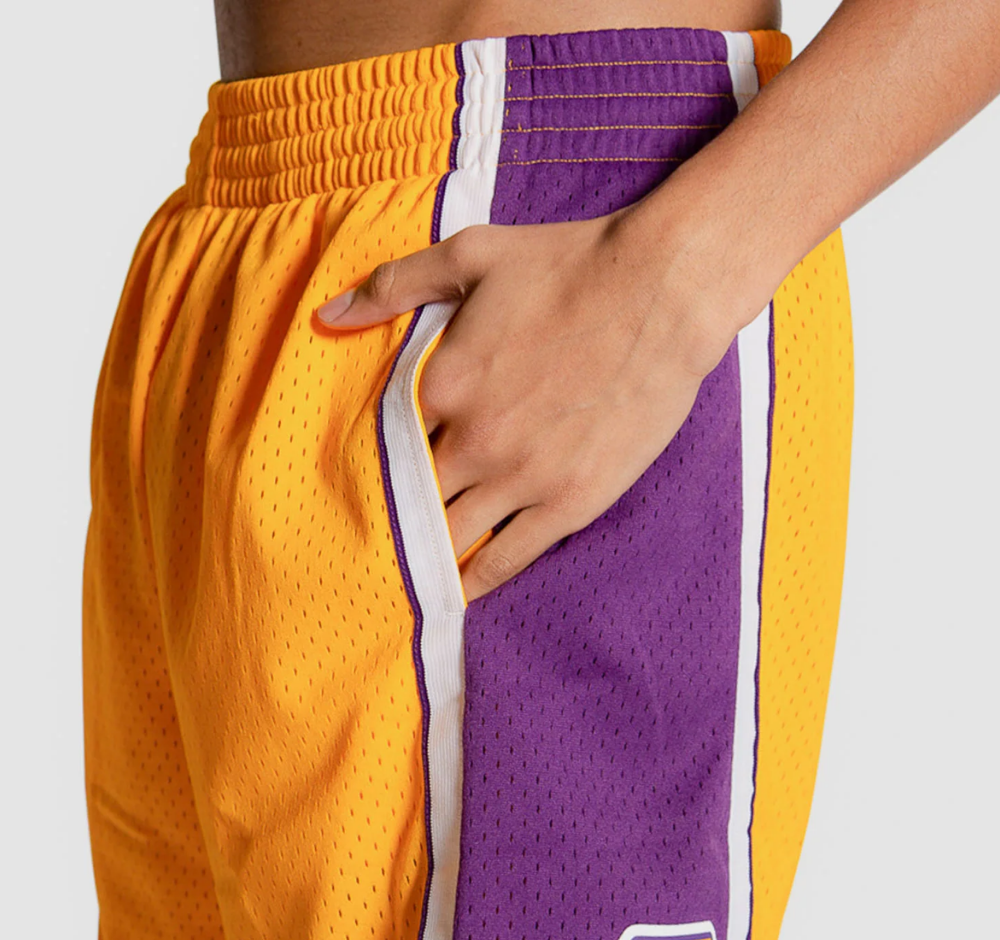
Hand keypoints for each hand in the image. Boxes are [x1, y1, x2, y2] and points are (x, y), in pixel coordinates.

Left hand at [316, 212, 727, 601]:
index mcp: (442, 384)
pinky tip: (455, 594)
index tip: (362, 474)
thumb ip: (395, 284)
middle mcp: (474, 441)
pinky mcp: (569, 502)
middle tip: (375, 534)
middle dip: (392, 515)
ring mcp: (522, 478)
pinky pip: (506, 560)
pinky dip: (475, 581)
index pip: (384, 442)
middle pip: (410, 498)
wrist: (665, 289)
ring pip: (450, 539)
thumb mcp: (471, 254)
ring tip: (405, 574)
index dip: (373, 459)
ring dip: (426, 556)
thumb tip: (328, 314)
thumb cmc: (570, 263)